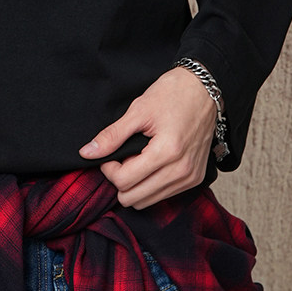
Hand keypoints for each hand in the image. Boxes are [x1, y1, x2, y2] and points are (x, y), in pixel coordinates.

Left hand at [78, 67, 216, 208]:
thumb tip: (86, 153)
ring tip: (138, 158)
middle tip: (122, 156)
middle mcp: (181, 170)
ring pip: (147, 201)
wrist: (204, 89)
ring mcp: (190, 177)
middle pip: (133, 198)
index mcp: (167, 152)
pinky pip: (164, 195)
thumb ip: (112, 135)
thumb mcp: (138, 110)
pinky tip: (151, 163)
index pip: (124, 181)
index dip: (109, 169)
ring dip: (136, 184)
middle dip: (121, 180)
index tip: (110, 153)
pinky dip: (150, 184)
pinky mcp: (195, 179)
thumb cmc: (173, 94)